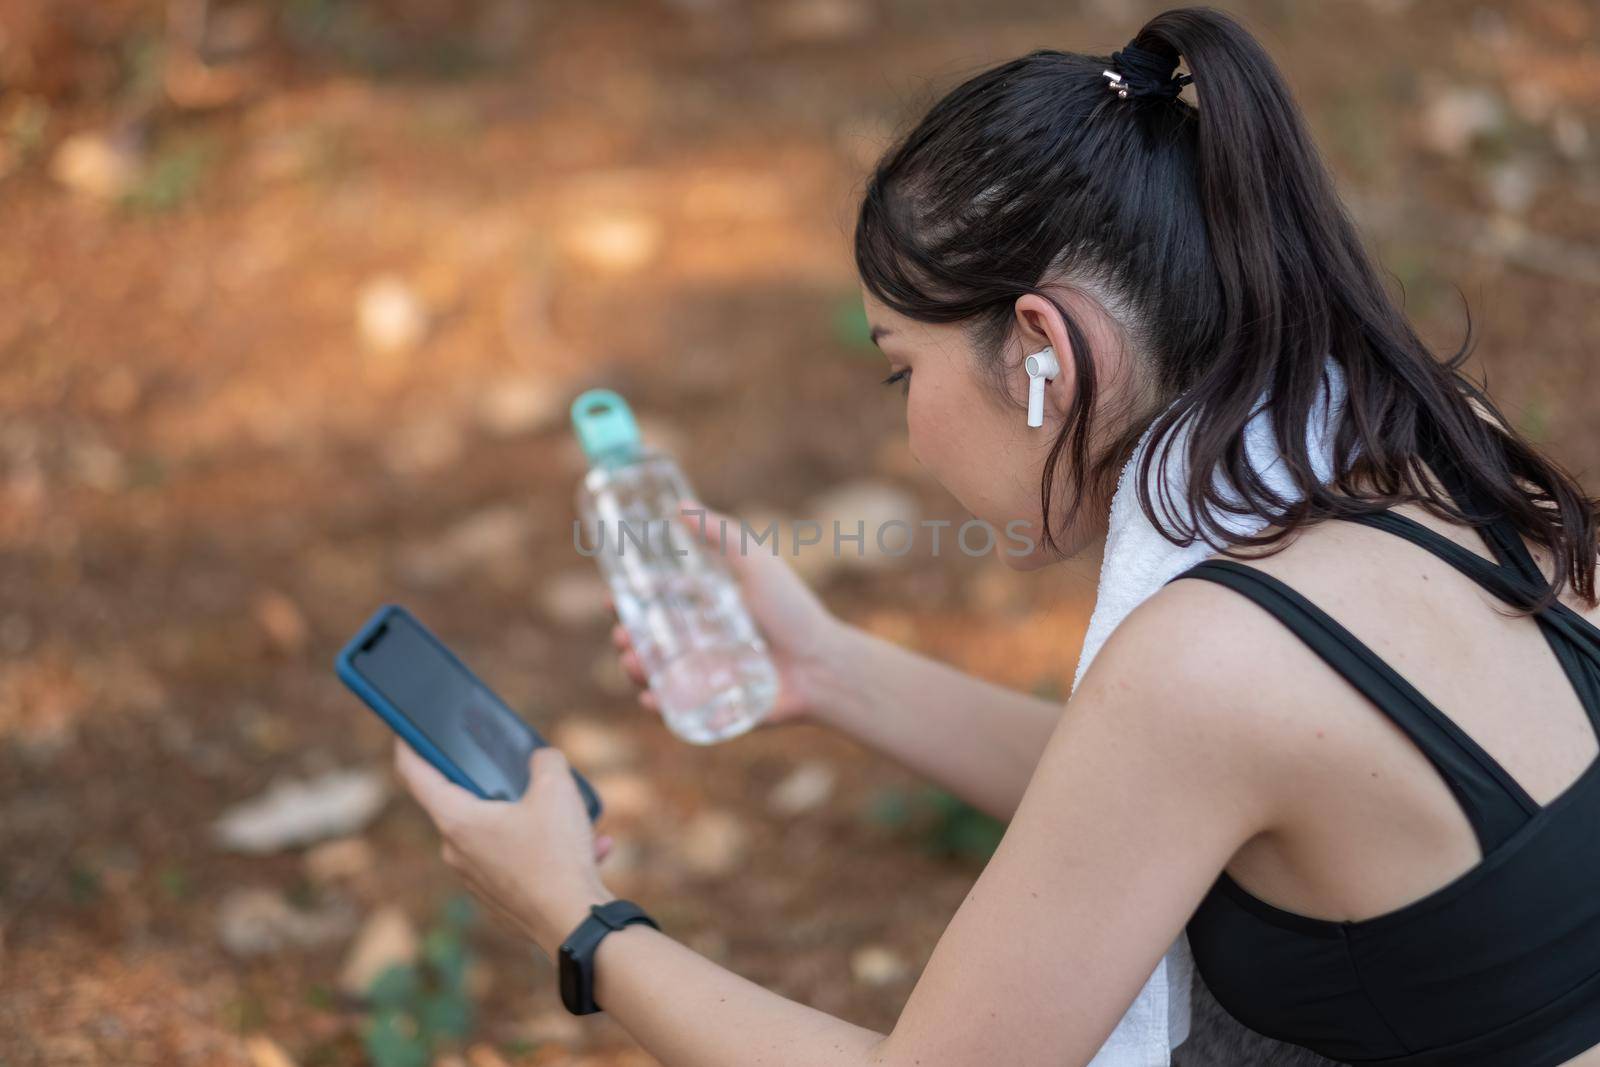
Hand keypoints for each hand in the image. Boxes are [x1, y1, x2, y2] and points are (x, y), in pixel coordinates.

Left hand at [393, 740, 616, 957]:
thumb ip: (545, 760)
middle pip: (465, 803)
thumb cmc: (556, 854)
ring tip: (576, 818)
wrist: (574, 924)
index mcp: (457, 820)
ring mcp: (477, 879)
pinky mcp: (500, 898)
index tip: (403, 733)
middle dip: (496, 785)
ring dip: (536, 820)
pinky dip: (550, 850)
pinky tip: (592, 847)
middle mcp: (457, 851)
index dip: (409, 748)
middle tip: (521, 770)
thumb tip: (542, 760)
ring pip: (502, 833)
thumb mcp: (557, 788)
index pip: (417, 775)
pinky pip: (521, 861)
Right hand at [610, 500, 843, 726]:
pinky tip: (652, 699)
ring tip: (634, 663)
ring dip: (637, 671)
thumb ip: (721, 533)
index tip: (613, 598)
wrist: (823, 665)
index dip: (631, 602)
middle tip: (622, 636)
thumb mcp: (755, 563)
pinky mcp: (714, 708)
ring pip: (658, 675)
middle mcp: (703, 642)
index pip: (658, 604)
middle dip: (627, 639)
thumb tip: (680, 505)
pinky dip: (659, 706)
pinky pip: (678, 709)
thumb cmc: (793, 612)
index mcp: (708, 609)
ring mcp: (706, 676)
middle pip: (651, 641)